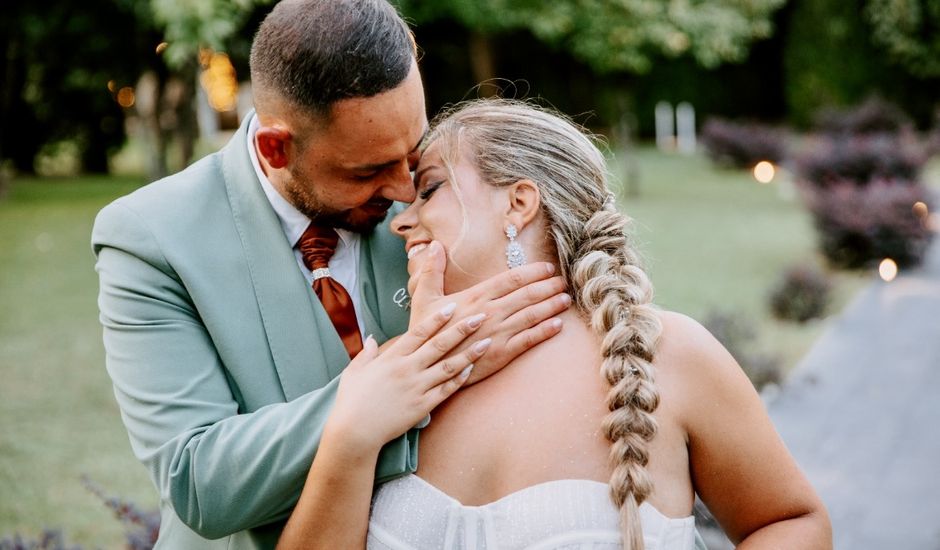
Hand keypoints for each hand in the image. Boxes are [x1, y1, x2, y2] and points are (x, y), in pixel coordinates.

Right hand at [326, 302, 491, 452]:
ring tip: (487, 341)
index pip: (419, 332)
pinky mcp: (422, 406)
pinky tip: (472, 369)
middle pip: (440, 344)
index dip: (437, 318)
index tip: (452, 306)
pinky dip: (460, 379)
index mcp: (391, 358)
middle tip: (480, 316)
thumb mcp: (354, 372)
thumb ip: (365, 354)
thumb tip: (372, 339)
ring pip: (449, 366)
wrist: (354, 432)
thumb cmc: (351, 402)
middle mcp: (407, 369)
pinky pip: (446, 390)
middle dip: (461, 329)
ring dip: (470, 353)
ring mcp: (417, 387)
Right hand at [408, 241, 569, 383]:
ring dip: (551, 306)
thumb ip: (432, 271)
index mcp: (475, 297)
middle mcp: (490, 312)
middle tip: (563, 281)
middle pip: (526, 295)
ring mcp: (497, 333)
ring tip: (566, 299)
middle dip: (548, 286)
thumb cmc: (425, 333)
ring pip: (531, 315)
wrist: (427, 368)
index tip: (548, 268)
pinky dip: (545, 331)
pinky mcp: (501, 354)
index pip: (510, 279)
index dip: (532, 272)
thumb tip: (433, 245)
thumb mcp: (424, 299)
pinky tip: (558, 325)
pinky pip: (528, 340)